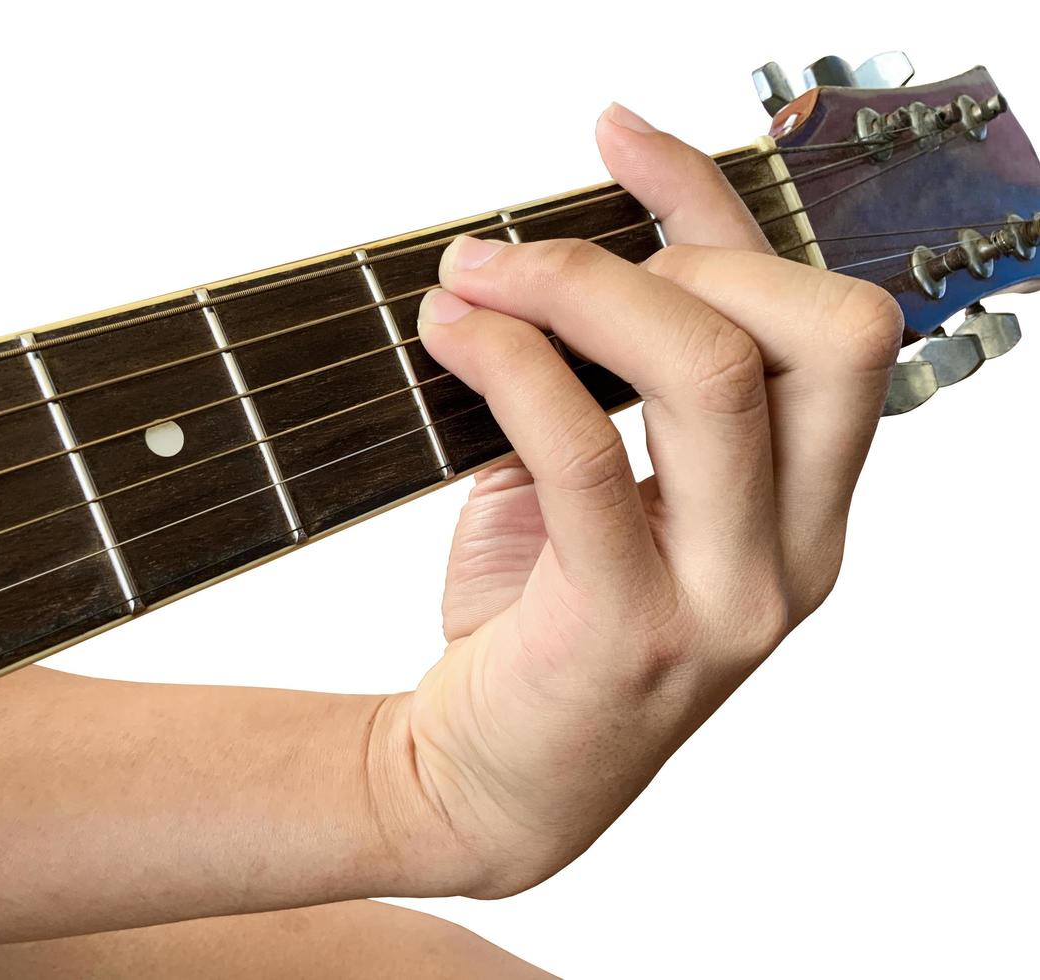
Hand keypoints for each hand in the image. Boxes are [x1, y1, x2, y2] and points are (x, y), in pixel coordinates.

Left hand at [370, 104, 903, 896]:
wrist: (477, 783)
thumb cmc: (532, 632)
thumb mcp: (587, 490)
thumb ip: (609, 389)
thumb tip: (561, 255)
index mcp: (800, 509)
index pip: (817, 317)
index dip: (719, 205)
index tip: (619, 137)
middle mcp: (792, 550)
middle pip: (819, 329)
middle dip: (669, 248)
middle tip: (529, 258)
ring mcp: (726, 596)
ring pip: (715, 372)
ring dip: (580, 287)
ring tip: (474, 278)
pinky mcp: (631, 626)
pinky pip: (584, 449)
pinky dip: (513, 361)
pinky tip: (451, 334)